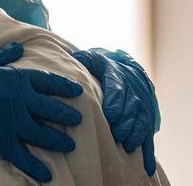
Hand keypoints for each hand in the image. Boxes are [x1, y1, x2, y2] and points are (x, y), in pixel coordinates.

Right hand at [0, 43, 82, 181]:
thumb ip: (3, 55)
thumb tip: (20, 47)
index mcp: (14, 78)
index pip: (46, 82)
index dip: (63, 86)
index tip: (76, 91)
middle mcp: (18, 101)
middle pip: (50, 109)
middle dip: (67, 115)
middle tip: (78, 119)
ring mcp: (11, 122)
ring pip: (42, 134)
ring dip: (58, 140)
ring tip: (69, 145)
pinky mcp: (1, 141)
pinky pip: (23, 156)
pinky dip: (35, 166)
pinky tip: (47, 174)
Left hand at [72, 50, 157, 175]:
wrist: (128, 71)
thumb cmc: (104, 68)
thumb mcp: (94, 60)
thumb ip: (85, 59)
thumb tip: (74, 57)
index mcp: (118, 78)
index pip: (117, 89)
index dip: (115, 102)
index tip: (110, 115)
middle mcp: (133, 92)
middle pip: (131, 108)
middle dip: (125, 122)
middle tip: (116, 134)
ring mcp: (141, 107)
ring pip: (141, 121)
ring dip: (135, 134)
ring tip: (127, 146)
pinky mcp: (146, 120)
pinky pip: (148, 136)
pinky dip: (148, 152)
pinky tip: (146, 166)